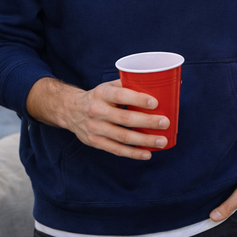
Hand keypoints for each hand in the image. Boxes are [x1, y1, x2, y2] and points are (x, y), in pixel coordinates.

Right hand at [26, 77, 169, 159]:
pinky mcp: (95, 142)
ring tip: (162, 141)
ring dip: (144, 140)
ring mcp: (95, 129)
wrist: (71, 110)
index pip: (120, 96)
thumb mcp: (108, 87)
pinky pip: (116, 150)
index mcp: (101, 94)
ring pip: (123, 137)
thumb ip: (127, 85)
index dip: (138, 99)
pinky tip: (147, 153)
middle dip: (147, 122)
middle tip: (165, 123)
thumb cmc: (98, 97)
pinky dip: (133, 153)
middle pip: (124, 119)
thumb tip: (156, 83)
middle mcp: (97, 111)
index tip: (155, 103)